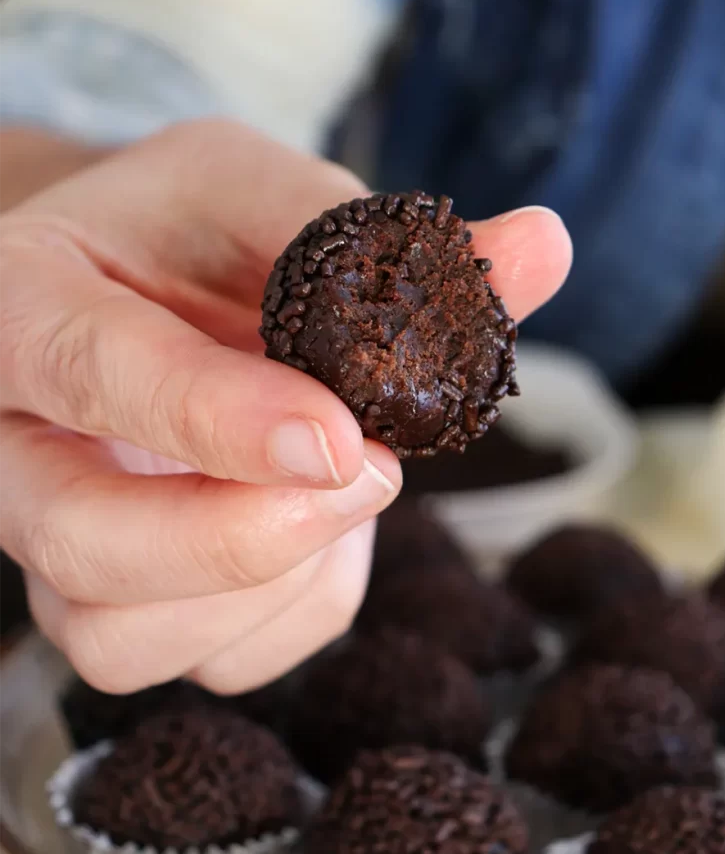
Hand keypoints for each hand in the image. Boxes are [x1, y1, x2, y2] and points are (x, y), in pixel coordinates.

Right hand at [0, 119, 571, 694]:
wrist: (134, 294)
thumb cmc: (186, 234)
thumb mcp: (262, 192)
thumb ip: (379, 236)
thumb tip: (543, 247)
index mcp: (23, 305)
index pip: (90, 373)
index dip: (214, 418)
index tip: (342, 438)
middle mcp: (15, 444)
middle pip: (81, 546)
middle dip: (240, 538)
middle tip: (370, 476)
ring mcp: (58, 539)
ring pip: (130, 642)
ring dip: (277, 583)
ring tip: (350, 488)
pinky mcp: (119, 606)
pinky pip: (214, 661)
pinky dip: (302, 609)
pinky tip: (327, 527)